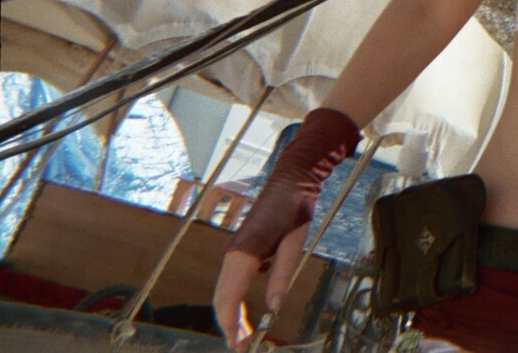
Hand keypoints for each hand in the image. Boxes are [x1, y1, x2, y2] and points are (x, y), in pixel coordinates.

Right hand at [214, 221, 310, 351]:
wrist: (290, 181)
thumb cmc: (294, 210)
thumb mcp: (295, 245)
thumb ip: (281, 276)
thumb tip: (274, 308)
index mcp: (243, 253)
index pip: (228, 298)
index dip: (231, 324)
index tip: (239, 345)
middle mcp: (232, 254)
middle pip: (222, 298)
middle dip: (230, 325)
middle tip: (243, 346)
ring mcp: (233, 251)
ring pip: (224, 290)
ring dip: (232, 314)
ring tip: (245, 335)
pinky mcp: (239, 249)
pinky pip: (231, 281)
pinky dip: (236, 300)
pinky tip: (249, 312)